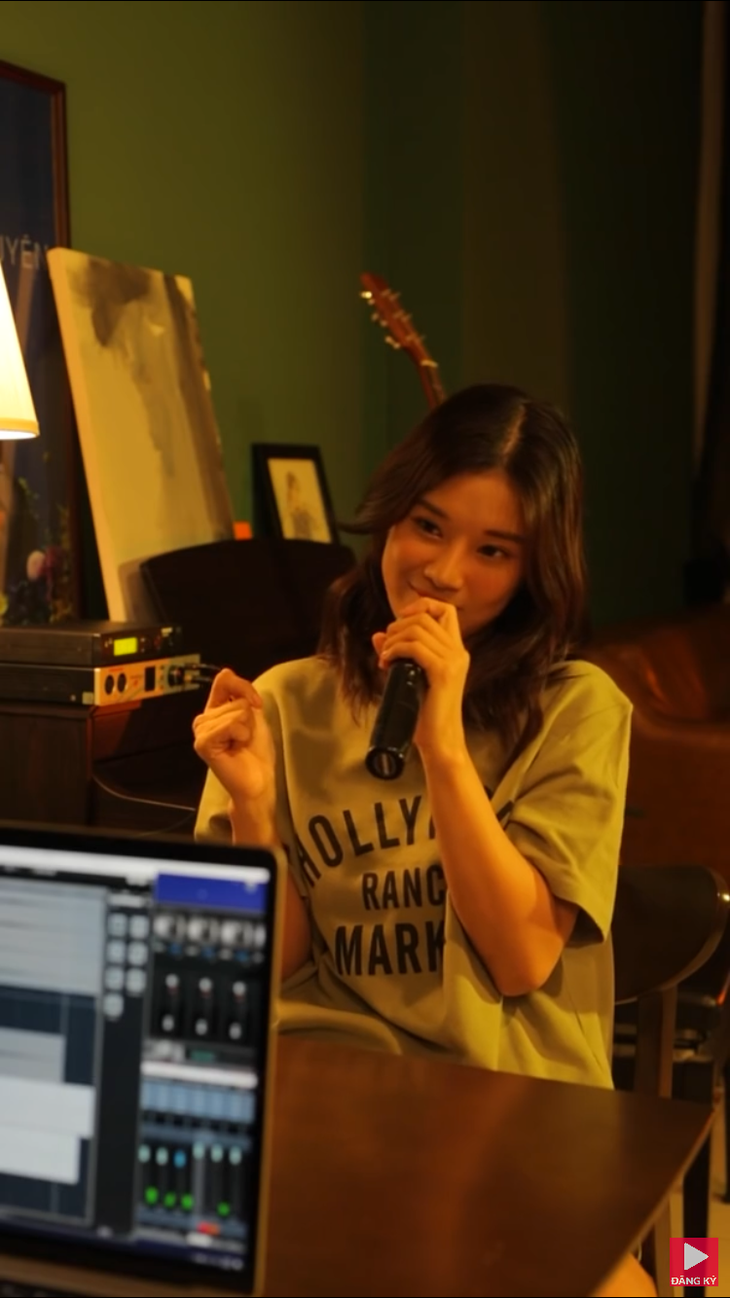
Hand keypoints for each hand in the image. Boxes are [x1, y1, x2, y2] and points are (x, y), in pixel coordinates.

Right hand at [192, 669, 275, 808]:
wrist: (258, 779)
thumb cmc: (257, 750)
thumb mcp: (253, 714)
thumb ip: (241, 693)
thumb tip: (226, 672)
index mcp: (214, 709)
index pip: (224, 679)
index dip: (245, 688)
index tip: (257, 706)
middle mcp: (203, 718)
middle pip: (237, 700)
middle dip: (249, 719)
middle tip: (244, 738)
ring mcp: (201, 731)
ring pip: (236, 712)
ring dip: (246, 729)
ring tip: (240, 744)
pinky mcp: (203, 743)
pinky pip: (230, 725)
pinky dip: (241, 735)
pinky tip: (235, 748)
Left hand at [372, 597, 469, 761]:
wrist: (439, 740)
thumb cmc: (425, 712)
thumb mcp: (408, 676)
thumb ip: (397, 654)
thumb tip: (377, 635)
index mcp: (455, 650)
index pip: (445, 610)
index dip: (421, 606)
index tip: (400, 620)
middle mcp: (458, 652)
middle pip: (425, 616)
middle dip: (397, 626)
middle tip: (385, 648)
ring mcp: (453, 661)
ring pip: (417, 629)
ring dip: (393, 639)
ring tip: (385, 658)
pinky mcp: (443, 672)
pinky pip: (415, 647)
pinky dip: (395, 650)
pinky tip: (387, 663)